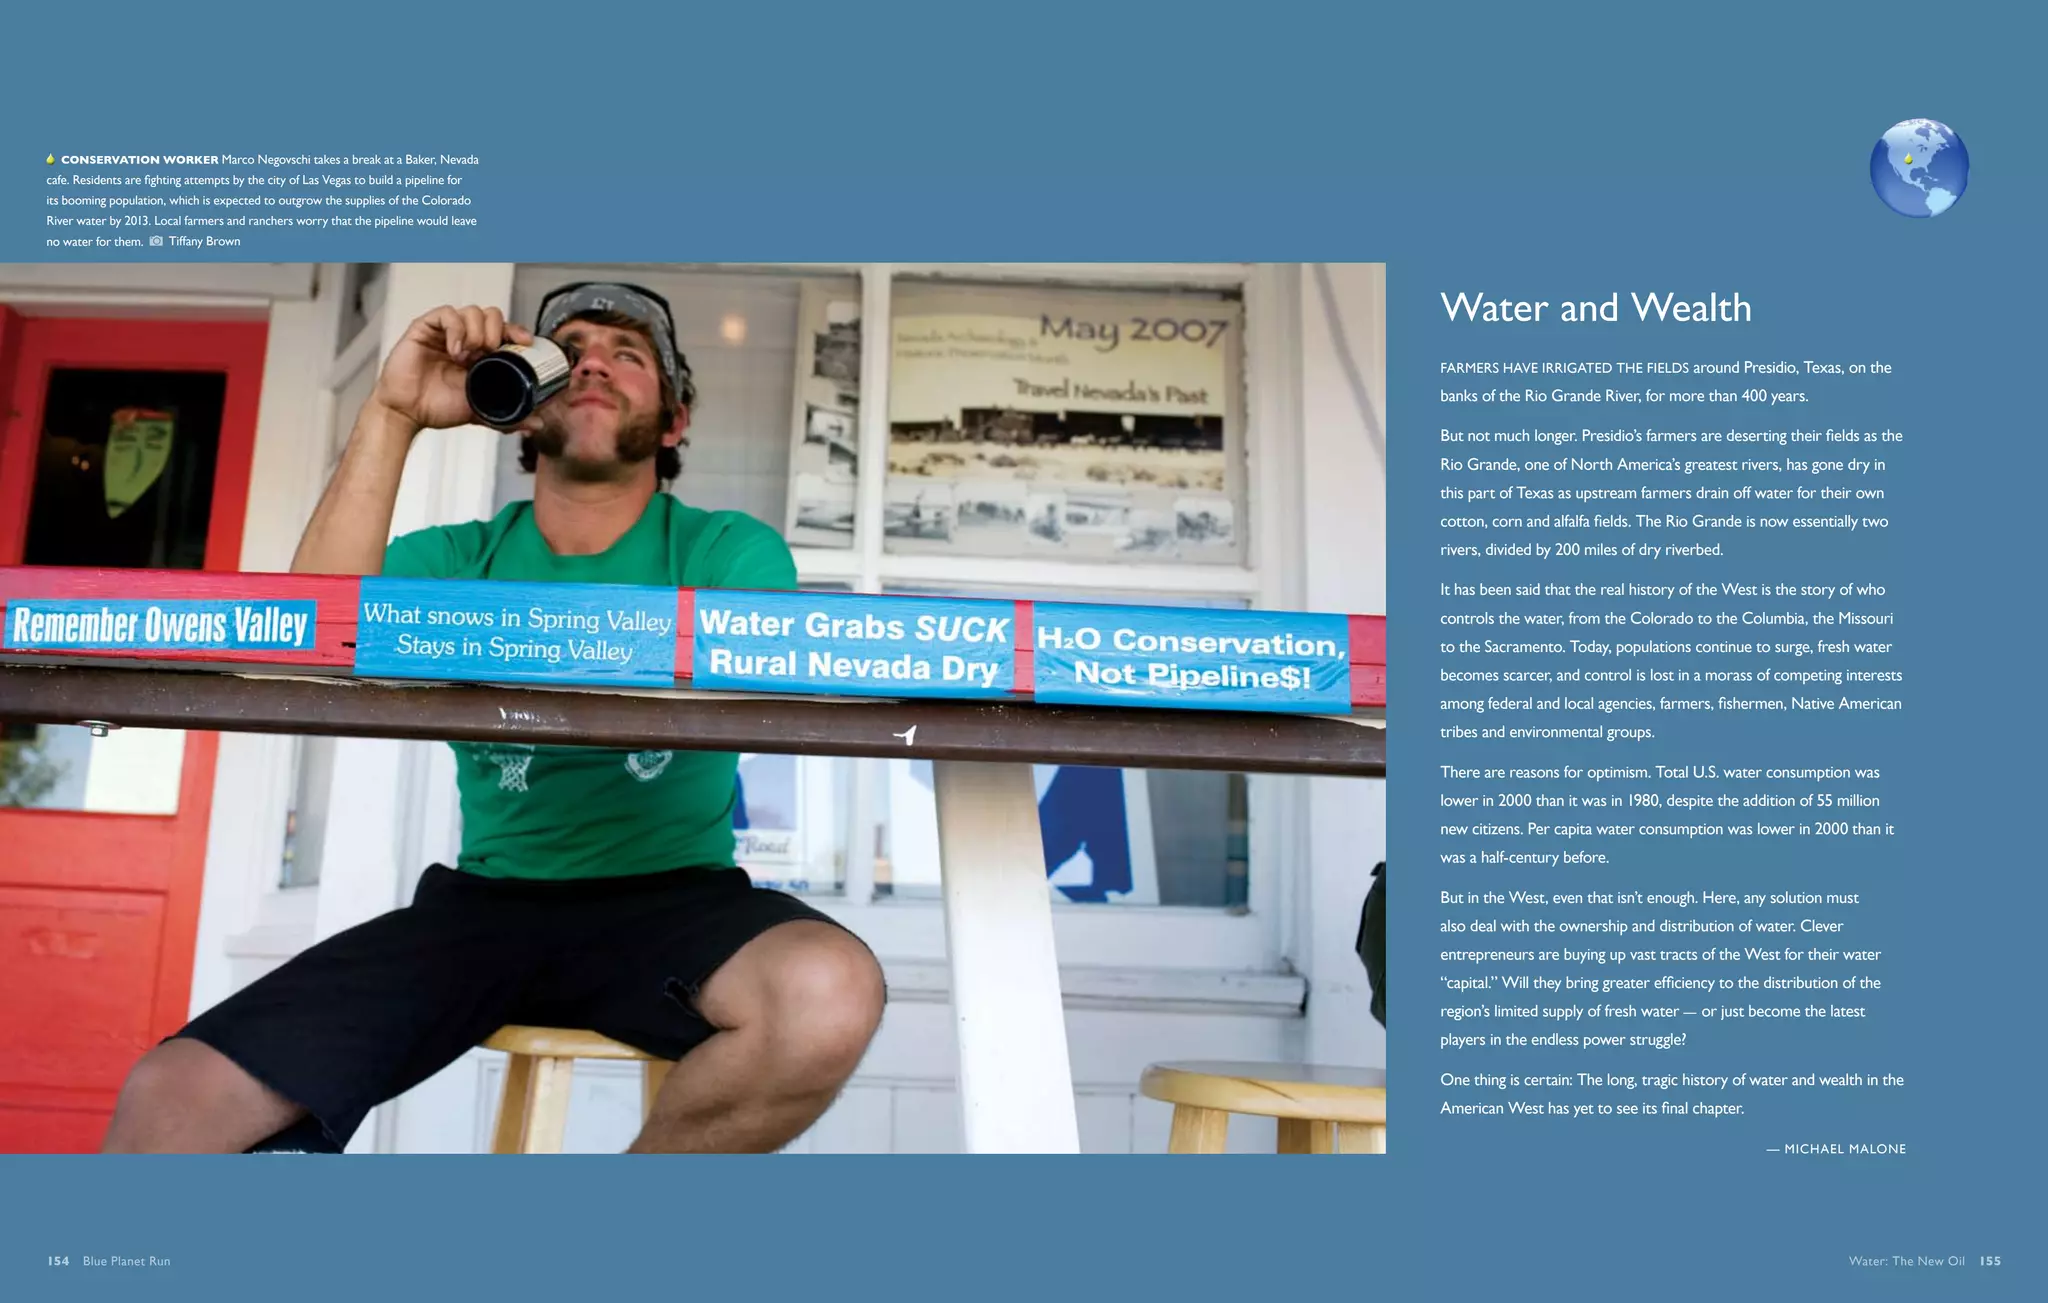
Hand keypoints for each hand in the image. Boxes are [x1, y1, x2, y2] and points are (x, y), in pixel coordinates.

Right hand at [369, 305, 534, 432]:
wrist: (408, 412)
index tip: (526, 342)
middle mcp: (465, 338)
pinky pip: (446, 314)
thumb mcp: (480, 412)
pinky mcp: (425, 328)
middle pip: (492, 315)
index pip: (505, 331)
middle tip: (490, 352)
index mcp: (481, 353)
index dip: (517, 331)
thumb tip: (537, 424)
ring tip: (469, 355)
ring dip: (477, 331)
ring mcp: (446, 332)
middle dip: (497, 330)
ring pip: (472, 311)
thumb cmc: (438, 407)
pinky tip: (455, 349)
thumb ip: (509, 417)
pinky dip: (456, 329)